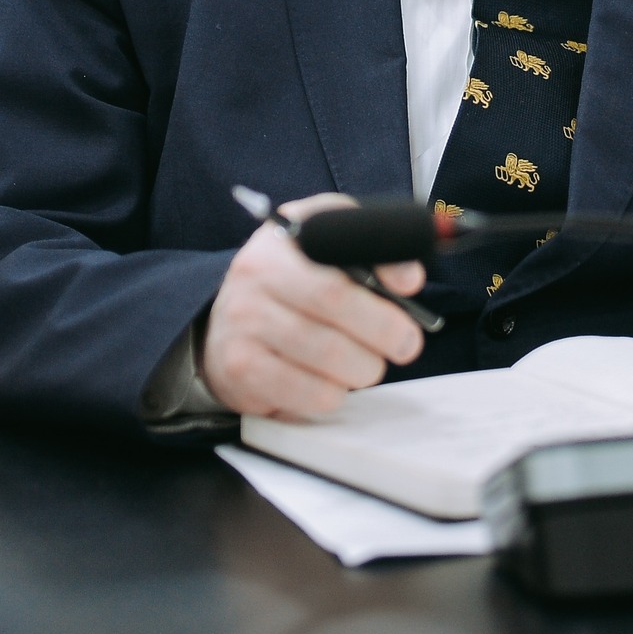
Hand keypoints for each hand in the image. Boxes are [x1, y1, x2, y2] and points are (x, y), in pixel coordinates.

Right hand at [200, 193, 426, 417]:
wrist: (222, 322)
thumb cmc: (291, 279)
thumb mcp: (324, 242)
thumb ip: (371, 246)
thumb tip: (409, 280)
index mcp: (281, 240)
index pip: (339, 256)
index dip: (382, 277)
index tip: (410, 294)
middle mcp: (255, 277)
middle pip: (336, 307)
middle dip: (385, 330)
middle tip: (407, 344)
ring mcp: (243, 325)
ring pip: (328, 357)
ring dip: (363, 367)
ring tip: (366, 362)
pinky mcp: (241, 371)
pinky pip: (309, 393)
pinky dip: (335, 393)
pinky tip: (331, 380)